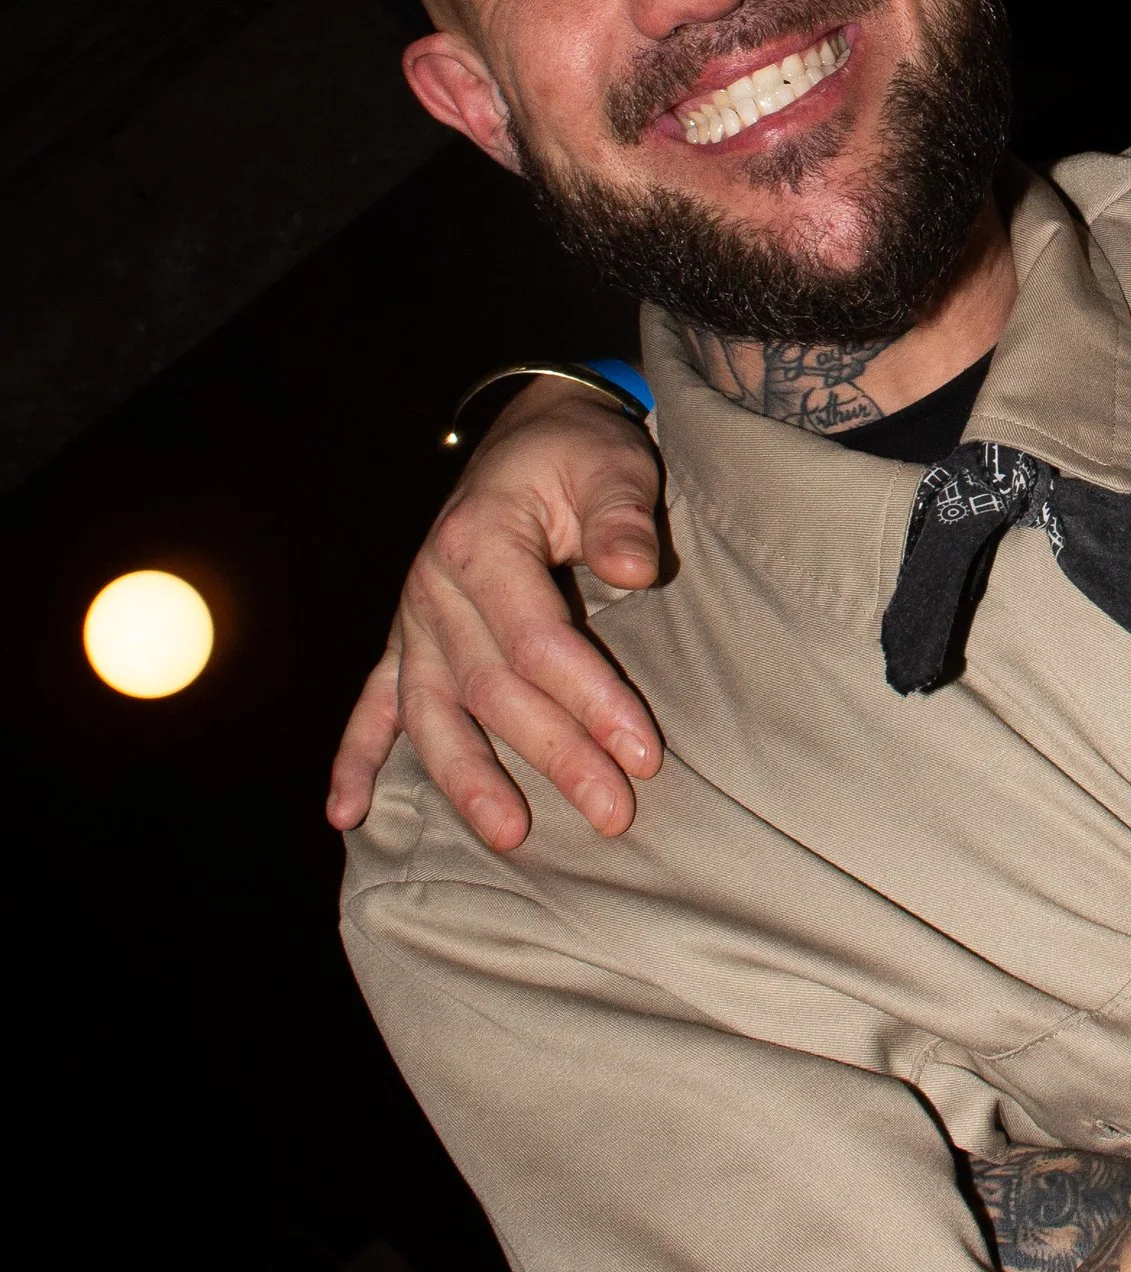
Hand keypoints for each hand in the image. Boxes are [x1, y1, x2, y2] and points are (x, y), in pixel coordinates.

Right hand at [326, 379, 667, 850]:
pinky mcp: (406, 640)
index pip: (538, 640)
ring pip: (432, 712)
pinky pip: (374, 704)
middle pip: (491, 689)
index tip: (643, 751)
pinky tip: (346, 815)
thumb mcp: (611, 465)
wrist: (528, 434)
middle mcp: (434, 587)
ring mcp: (412, 619)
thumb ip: (622, 517)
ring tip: (510, 836)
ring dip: (468, 780)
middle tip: (614, 813)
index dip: (591, 698)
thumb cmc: (577, 455)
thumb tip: (636, 569)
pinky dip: (355, 759)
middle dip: (555, 755)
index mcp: (481, 541)